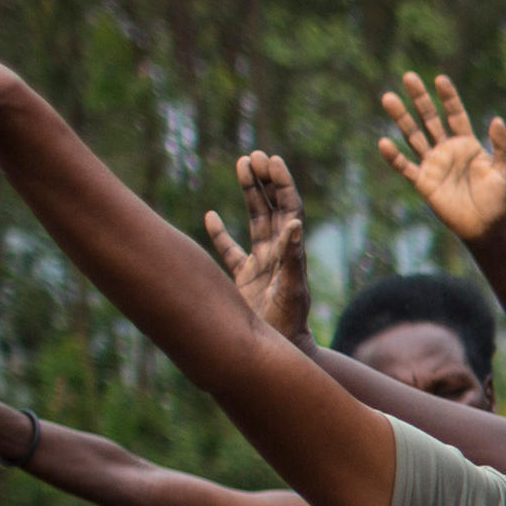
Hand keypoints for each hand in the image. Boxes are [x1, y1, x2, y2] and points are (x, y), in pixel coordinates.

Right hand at [201, 151, 313, 341]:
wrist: (279, 350)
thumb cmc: (288, 323)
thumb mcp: (291, 289)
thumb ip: (292, 258)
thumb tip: (295, 225)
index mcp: (290, 252)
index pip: (289, 209)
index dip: (282, 184)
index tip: (271, 160)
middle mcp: (276, 254)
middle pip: (272, 208)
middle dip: (264, 181)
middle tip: (254, 155)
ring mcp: (260, 265)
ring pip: (254, 220)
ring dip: (249, 194)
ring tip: (242, 165)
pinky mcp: (244, 279)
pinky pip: (230, 251)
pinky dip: (220, 233)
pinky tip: (210, 215)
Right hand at [377, 74, 505, 246]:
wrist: (488, 229)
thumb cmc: (501, 201)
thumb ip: (503, 146)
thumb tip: (497, 120)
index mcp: (467, 144)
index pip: (455, 114)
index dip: (448, 97)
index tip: (440, 79)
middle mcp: (447, 150)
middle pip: (430, 118)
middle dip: (420, 99)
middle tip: (409, 77)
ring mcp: (433, 164)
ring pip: (413, 136)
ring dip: (401, 118)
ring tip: (388, 98)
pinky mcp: (423, 182)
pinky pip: (405, 166)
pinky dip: (394, 157)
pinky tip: (384, 143)